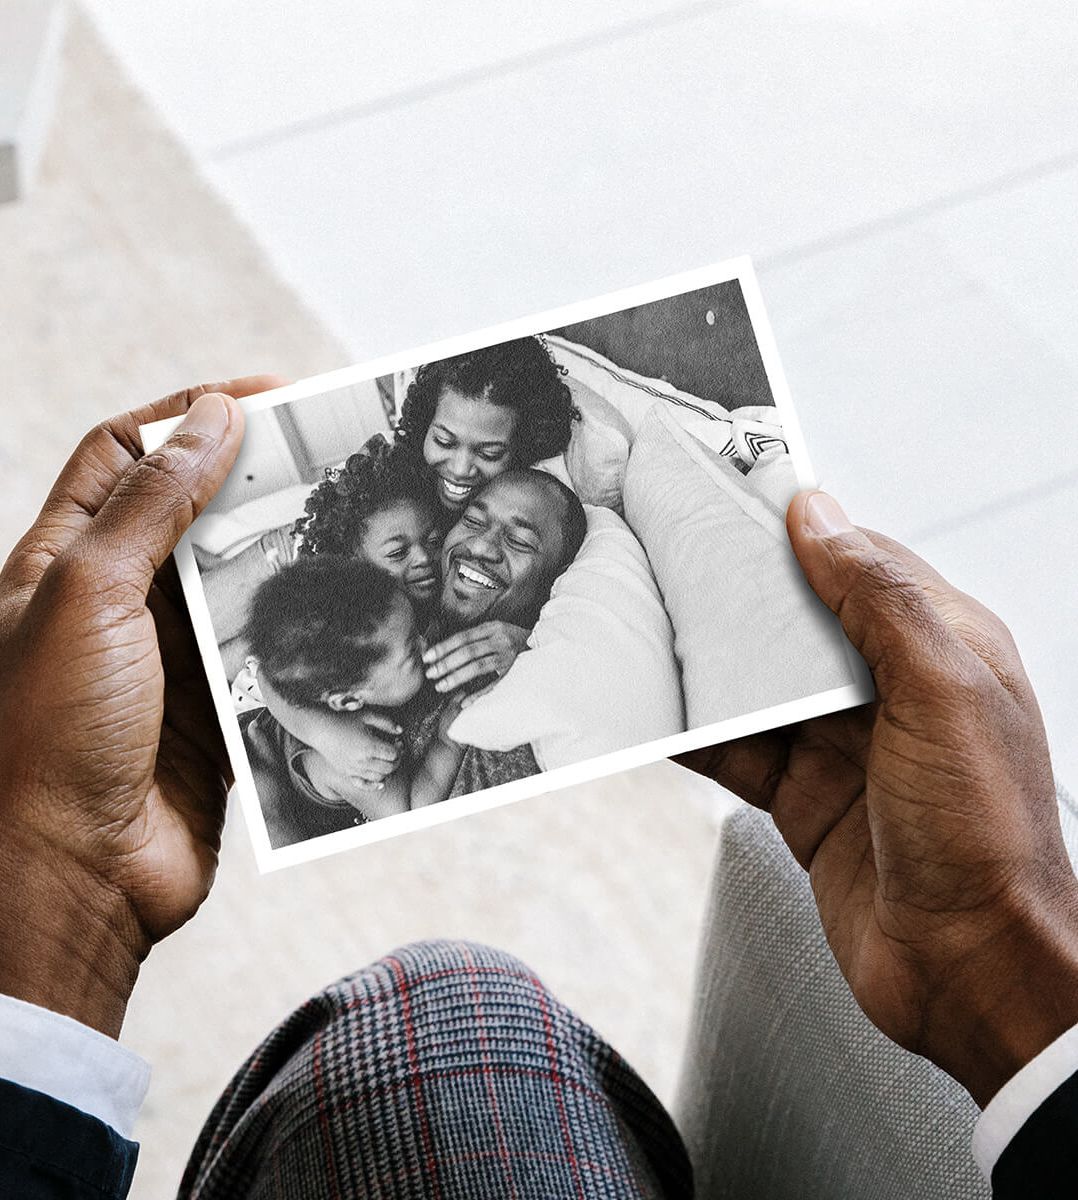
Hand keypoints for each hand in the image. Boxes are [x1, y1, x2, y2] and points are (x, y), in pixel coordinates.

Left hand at [0, 375, 283, 1037]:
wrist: (76, 880)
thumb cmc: (55, 736)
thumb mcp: (93, 596)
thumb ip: (153, 503)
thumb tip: (211, 416)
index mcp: (64, 560)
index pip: (125, 452)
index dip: (189, 413)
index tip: (267, 396)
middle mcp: (115, 599)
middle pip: (190, 509)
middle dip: (253, 477)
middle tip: (328, 453)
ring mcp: (167, 655)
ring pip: (235, 578)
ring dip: (284, 552)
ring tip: (346, 523)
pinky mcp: (212, 706)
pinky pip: (263, 647)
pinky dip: (298, 624)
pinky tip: (340, 608)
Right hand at [345, 710, 404, 788]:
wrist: (321, 729)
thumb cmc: (344, 720)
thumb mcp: (367, 716)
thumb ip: (386, 723)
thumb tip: (400, 731)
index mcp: (370, 746)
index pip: (393, 754)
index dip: (400, 749)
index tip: (398, 743)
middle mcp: (363, 761)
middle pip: (389, 767)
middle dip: (397, 761)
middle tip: (396, 753)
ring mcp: (354, 769)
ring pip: (379, 777)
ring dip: (387, 771)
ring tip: (387, 762)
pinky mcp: (347, 774)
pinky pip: (363, 785)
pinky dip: (374, 785)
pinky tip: (380, 782)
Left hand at [423, 621, 529, 695]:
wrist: (546, 646)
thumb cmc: (515, 640)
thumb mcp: (497, 632)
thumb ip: (476, 638)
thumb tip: (445, 650)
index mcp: (493, 628)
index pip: (463, 637)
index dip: (443, 647)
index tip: (427, 657)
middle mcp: (501, 640)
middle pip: (468, 651)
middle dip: (446, 663)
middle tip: (430, 674)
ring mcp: (510, 656)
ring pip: (478, 666)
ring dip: (457, 677)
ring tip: (440, 686)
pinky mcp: (517, 672)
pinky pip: (494, 684)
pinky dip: (479, 694)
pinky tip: (464, 702)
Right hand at [678, 490, 1077, 1105]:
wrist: (968, 973)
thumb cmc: (986, 839)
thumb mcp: (941, 693)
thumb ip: (880, 599)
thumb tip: (819, 515)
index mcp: (940, 646)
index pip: (855, 561)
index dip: (794, 532)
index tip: (730, 499)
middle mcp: (888, 690)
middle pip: (793, 622)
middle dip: (733, 599)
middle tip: (666, 562)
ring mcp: (842, 745)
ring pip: (754, 685)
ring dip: (703, 668)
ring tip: (645, 632)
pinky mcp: (803, 796)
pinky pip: (734, 750)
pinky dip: (693, 735)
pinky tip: (657, 718)